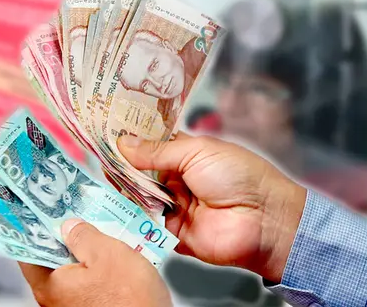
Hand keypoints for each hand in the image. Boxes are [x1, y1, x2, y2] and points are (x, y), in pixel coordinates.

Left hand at [19, 219, 170, 306]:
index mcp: (49, 284)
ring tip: (99, 234)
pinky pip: (87, 283)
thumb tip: (70, 226)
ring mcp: (72, 306)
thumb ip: (83, 235)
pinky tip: (112, 258)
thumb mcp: (107, 254)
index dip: (33, 227)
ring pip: (71, 270)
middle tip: (74, 216)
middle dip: (63, 237)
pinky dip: (95, 269)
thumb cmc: (130, 301)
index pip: (27, 249)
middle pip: (50, 258)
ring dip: (83, 253)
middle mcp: (55, 299)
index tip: (38, 210)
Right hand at [119, 133, 306, 281]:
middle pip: (139, 172)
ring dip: (125, 189)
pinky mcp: (172, 232)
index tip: (105, 134)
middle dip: (121, 166)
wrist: (265, 221)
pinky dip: (133, 216)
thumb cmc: (242, 178)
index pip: (149, 147)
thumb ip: (157, 151)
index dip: (129, 142)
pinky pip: (146, 224)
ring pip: (138, 197)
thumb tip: (123, 144)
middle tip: (100, 157)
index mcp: (185, 155)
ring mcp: (173, 206)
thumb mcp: (197, 152)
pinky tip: (118, 204)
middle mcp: (176, 180)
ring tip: (109, 178)